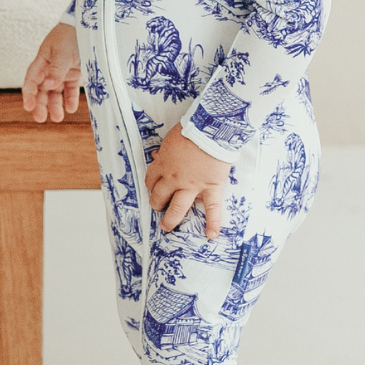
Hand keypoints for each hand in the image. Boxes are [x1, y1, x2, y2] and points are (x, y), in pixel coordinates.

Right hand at [21, 23, 81, 122]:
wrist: (89, 26)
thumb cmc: (71, 35)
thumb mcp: (62, 52)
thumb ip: (56, 69)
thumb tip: (48, 86)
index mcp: (42, 61)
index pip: (31, 80)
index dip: (28, 94)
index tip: (28, 107)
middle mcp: (49, 68)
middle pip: (41, 90)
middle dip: (40, 104)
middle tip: (40, 118)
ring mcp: (62, 71)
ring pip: (55, 92)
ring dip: (55, 104)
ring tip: (58, 118)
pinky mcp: (75, 73)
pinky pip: (70, 89)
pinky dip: (70, 98)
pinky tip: (71, 108)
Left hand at [145, 124, 231, 238]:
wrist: (211, 130)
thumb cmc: (191, 129)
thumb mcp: (170, 138)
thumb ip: (164, 151)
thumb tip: (157, 155)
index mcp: (163, 165)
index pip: (151, 180)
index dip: (152, 186)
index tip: (154, 188)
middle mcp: (174, 179)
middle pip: (160, 196)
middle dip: (157, 204)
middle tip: (158, 208)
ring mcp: (192, 186)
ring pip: (178, 207)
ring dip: (170, 219)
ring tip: (166, 227)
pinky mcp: (211, 188)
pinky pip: (212, 208)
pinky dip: (213, 223)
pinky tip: (211, 235)